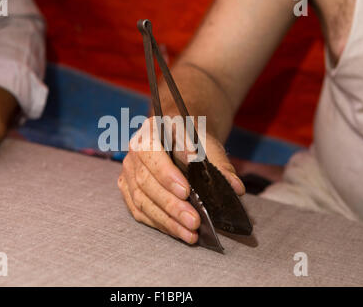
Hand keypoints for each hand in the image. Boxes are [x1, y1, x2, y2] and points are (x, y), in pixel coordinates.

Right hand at [118, 117, 244, 243]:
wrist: (181, 136)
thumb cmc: (194, 137)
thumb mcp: (209, 143)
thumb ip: (220, 163)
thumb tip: (234, 187)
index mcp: (150, 130)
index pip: (151, 152)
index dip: (166, 174)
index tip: (186, 191)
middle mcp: (134, 150)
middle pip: (146, 181)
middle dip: (171, 205)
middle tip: (194, 221)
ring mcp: (129, 170)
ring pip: (141, 199)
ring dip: (166, 219)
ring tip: (189, 233)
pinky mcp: (128, 188)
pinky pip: (139, 210)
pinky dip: (159, 223)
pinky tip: (177, 231)